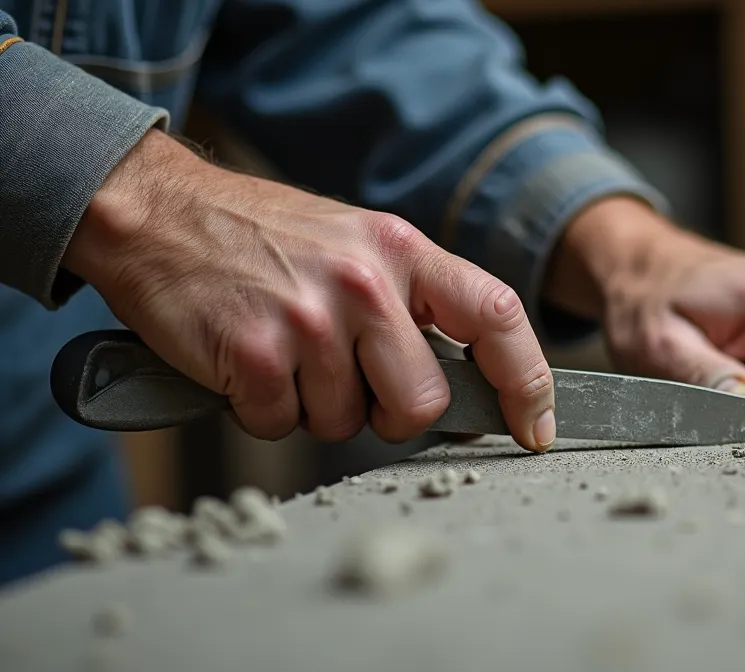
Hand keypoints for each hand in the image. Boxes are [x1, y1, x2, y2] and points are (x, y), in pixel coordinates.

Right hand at [63, 130, 555, 450]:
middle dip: (390, 412)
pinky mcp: (256, 354)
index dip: (528, 382)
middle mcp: (367, 282)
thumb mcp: (359, 244)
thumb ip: (416, 302)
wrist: (157, 212)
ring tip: (286, 351)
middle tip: (349, 380)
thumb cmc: (266, 237)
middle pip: (423, 402)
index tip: (534, 427)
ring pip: (346, 423)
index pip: (498, 317)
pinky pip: (282, 425)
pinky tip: (248, 361)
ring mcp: (311, 319)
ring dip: (315, 406)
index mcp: (404, 250)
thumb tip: (468, 380)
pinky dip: (263, 409)